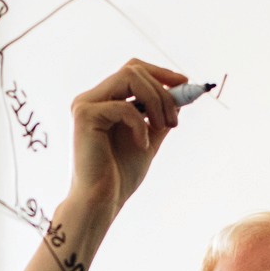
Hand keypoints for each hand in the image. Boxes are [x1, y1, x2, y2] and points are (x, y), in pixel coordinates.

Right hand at [68, 59, 186, 215]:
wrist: (101, 201)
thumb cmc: (120, 176)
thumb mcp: (148, 138)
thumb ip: (159, 116)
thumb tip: (181, 93)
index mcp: (102, 102)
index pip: (131, 70)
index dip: (159, 72)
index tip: (185, 83)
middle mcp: (90, 99)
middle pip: (132, 69)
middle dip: (162, 89)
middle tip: (176, 118)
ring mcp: (84, 105)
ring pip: (129, 77)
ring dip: (155, 100)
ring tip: (165, 126)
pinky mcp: (84, 116)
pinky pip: (124, 106)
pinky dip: (140, 124)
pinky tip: (142, 145)